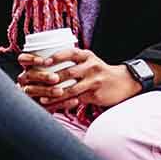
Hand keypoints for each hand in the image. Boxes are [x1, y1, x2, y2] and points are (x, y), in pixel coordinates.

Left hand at [17, 48, 140, 111]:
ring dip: (56, 94)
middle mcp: (91, 67)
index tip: (43, 62)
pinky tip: (54, 106)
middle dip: (52, 78)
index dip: (56, 57)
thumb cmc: (99, 71)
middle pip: (69, 72)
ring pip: (72, 89)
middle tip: (37, 83)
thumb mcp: (89, 60)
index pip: (70, 53)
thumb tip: (45, 62)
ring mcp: (94, 81)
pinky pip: (76, 100)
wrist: (123, 82)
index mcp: (87, 56)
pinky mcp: (95, 94)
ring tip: (43, 98)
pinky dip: (64, 103)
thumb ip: (72, 60)